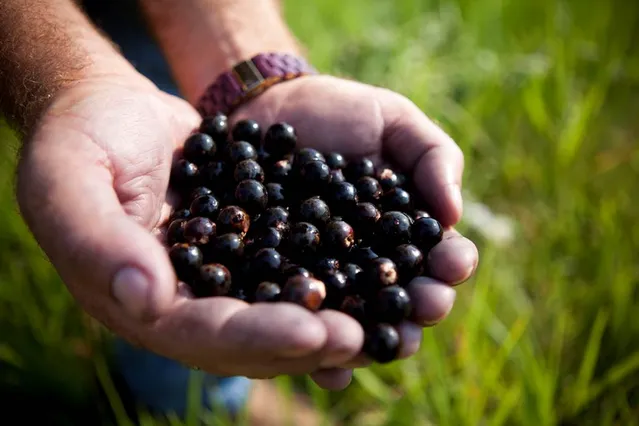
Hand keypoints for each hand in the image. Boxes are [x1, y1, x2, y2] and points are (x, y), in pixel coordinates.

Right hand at [15, 72, 371, 386]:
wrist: (110, 109)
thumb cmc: (80, 138)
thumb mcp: (69, 180)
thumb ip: (99, 242)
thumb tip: (148, 300)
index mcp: (138, 300)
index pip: (202, 333)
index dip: (258, 337)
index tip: (313, 333)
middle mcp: (184, 300)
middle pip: (251, 336)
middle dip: (308, 340)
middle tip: (365, 338)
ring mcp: (218, 276)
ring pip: (277, 310)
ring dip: (329, 318)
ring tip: (383, 320)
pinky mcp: (246, 244)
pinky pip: (289, 266)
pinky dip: (329, 273)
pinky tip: (371, 270)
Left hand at [231, 75, 478, 387]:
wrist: (265, 109)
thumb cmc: (337, 111)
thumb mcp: (392, 120)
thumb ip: (433, 155)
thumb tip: (453, 213)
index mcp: (402, 230)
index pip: (437, 256)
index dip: (451, 264)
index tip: (453, 265)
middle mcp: (368, 263)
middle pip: (400, 298)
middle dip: (417, 307)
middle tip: (422, 308)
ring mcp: (324, 278)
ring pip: (353, 320)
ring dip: (370, 338)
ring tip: (377, 343)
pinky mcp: (279, 284)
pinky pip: (297, 319)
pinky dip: (309, 345)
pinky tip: (321, 367)